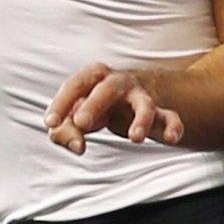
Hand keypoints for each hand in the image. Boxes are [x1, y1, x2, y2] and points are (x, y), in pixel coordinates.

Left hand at [42, 63, 183, 154]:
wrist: (126, 102)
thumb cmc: (91, 108)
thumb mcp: (72, 118)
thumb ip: (64, 131)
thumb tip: (78, 146)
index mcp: (94, 77)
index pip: (76, 84)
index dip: (62, 102)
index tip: (50, 122)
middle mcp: (118, 83)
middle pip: (108, 88)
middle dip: (94, 104)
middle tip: (80, 123)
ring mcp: (140, 98)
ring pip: (144, 104)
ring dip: (141, 119)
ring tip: (135, 139)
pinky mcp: (158, 114)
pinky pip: (170, 117)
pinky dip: (173, 126)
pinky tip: (171, 139)